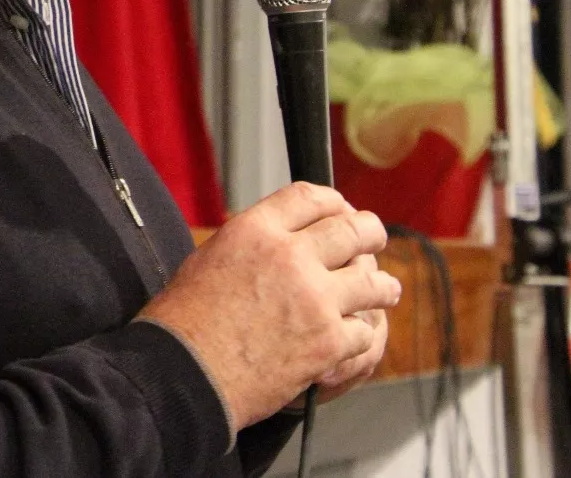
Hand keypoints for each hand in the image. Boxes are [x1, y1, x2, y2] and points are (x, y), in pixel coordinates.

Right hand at [137, 182, 401, 430]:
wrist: (186, 372)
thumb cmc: (185, 322)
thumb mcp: (210, 258)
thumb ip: (253, 244)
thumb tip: (278, 242)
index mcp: (255, 230)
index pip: (311, 197)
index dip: (334, 201)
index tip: (342, 209)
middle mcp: (290, 256)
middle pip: (352, 230)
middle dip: (370, 233)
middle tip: (374, 239)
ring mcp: (315, 299)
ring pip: (372, 281)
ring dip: (381, 285)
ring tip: (385, 289)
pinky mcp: (328, 341)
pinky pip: (365, 330)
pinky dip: (361, 333)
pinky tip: (354, 334)